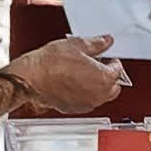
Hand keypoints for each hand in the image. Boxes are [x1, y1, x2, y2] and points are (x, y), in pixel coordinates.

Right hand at [5, 36, 123, 114]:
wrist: (31, 77)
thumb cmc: (50, 63)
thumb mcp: (77, 45)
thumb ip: (96, 44)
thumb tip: (105, 41)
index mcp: (104, 78)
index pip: (118, 70)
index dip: (112, 60)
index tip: (106, 56)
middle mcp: (98, 95)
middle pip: (114, 86)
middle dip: (108, 76)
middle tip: (98, 64)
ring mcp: (86, 104)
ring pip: (101, 96)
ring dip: (98, 86)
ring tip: (84, 72)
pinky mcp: (74, 109)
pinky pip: (86, 101)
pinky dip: (85, 94)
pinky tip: (74, 82)